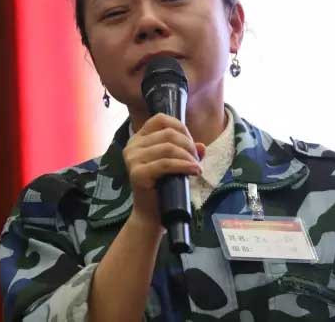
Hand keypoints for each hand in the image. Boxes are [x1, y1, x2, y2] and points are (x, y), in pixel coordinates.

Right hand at [123, 113, 205, 230]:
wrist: (152, 214)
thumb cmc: (164, 187)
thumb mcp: (177, 164)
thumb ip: (187, 151)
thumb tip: (202, 146)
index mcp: (139, 139)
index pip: (160, 119)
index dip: (180, 127)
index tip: (191, 142)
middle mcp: (132, 146)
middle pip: (167, 133)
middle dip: (188, 144)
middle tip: (196, 159)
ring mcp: (132, 159)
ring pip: (168, 148)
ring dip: (188, 156)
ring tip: (196, 167)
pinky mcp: (137, 173)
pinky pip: (165, 164)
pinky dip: (183, 166)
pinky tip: (194, 171)